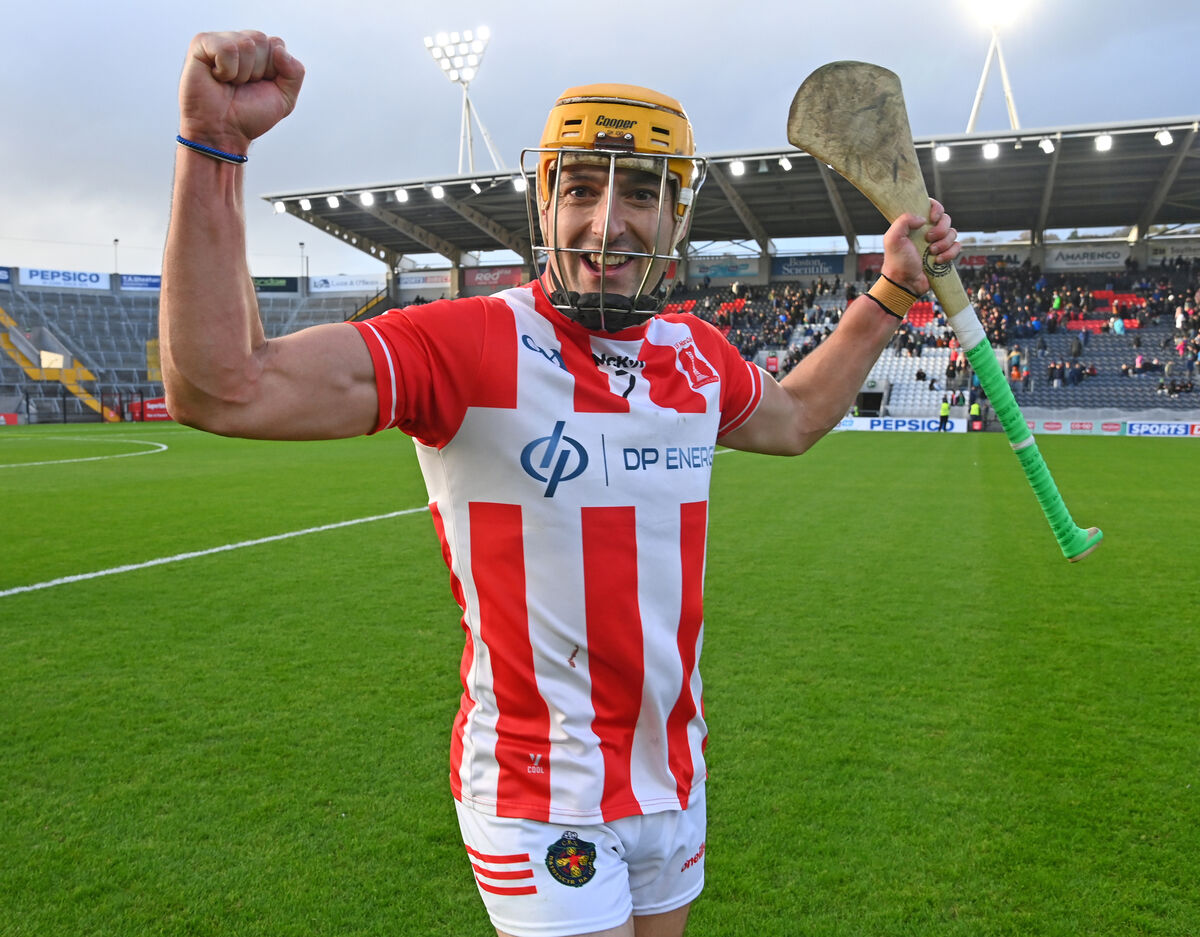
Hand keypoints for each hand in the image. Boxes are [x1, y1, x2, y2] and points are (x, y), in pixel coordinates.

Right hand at [178, 31, 304, 154]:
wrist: (225, 132)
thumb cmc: (250, 115)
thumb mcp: (285, 98)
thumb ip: (295, 72)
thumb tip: (279, 49)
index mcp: (259, 51)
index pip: (277, 44)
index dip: (273, 70)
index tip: (259, 86)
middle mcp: (239, 42)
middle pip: (261, 40)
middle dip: (258, 71)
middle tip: (242, 86)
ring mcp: (219, 41)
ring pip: (245, 43)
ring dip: (242, 73)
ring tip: (229, 84)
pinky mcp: (201, 44)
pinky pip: (226, 48)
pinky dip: (226, 70)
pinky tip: (217, 78)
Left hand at [879, 198, 958, 295]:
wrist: (905, 283)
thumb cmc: (897, 262)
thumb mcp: (892, 239)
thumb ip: (903, 221)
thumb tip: (923, 219)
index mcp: (915, 224)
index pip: (931, 206)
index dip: (936, 208)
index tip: (933, 218)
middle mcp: (927, 231)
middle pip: (946, 219)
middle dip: (940, 229)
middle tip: (928, 240)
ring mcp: (937, 242)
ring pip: (953, 233)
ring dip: (943, 243)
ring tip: (931, 252)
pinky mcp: (944, 254)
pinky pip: (957, 247)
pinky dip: (949, 253)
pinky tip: (937, 261)